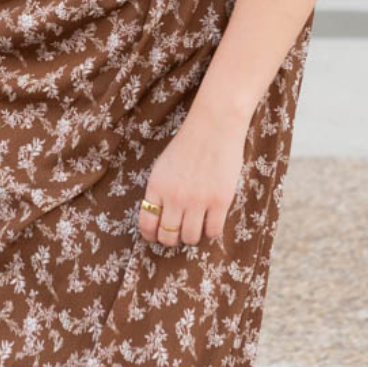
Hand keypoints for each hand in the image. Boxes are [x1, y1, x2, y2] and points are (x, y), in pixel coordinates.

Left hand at [137, 112, 246, 248]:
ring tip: (196, 228)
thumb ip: (159, 191)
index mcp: (157, 187)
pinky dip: (211, 232)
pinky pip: (213, 231)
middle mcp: (174, 197)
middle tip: (178, 234)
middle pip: (168, 236)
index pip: (147, 223)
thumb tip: (159, 217)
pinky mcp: (220, 201)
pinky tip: (211, 222)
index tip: (156, 236)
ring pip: (190, 237)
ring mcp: (198, 200)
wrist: (214, 127)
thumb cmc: (188, 145)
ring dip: (192, 237)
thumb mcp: (162, 166)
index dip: (151, 235)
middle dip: (171, 239)